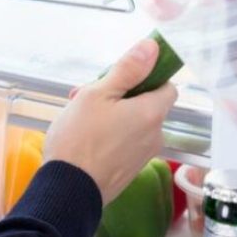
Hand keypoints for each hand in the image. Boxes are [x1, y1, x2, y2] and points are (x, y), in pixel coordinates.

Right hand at [43, 39, 177, 204]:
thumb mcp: (97, 94)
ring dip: (113, 115)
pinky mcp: (130, 170)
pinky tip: (85, 136)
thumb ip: (127, 70)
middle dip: (121, 96)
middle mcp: (155, 135)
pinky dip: (111, 135)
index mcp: (151, 113)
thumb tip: (152, 47)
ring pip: (134, 124)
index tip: (121, 77)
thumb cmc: (79, 138)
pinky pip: (126, 143)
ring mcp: (143, 155)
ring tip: (79, 117)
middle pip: (147, 105)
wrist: (68, 189)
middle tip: (87, 96)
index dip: (147, 78)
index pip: (167, 86)